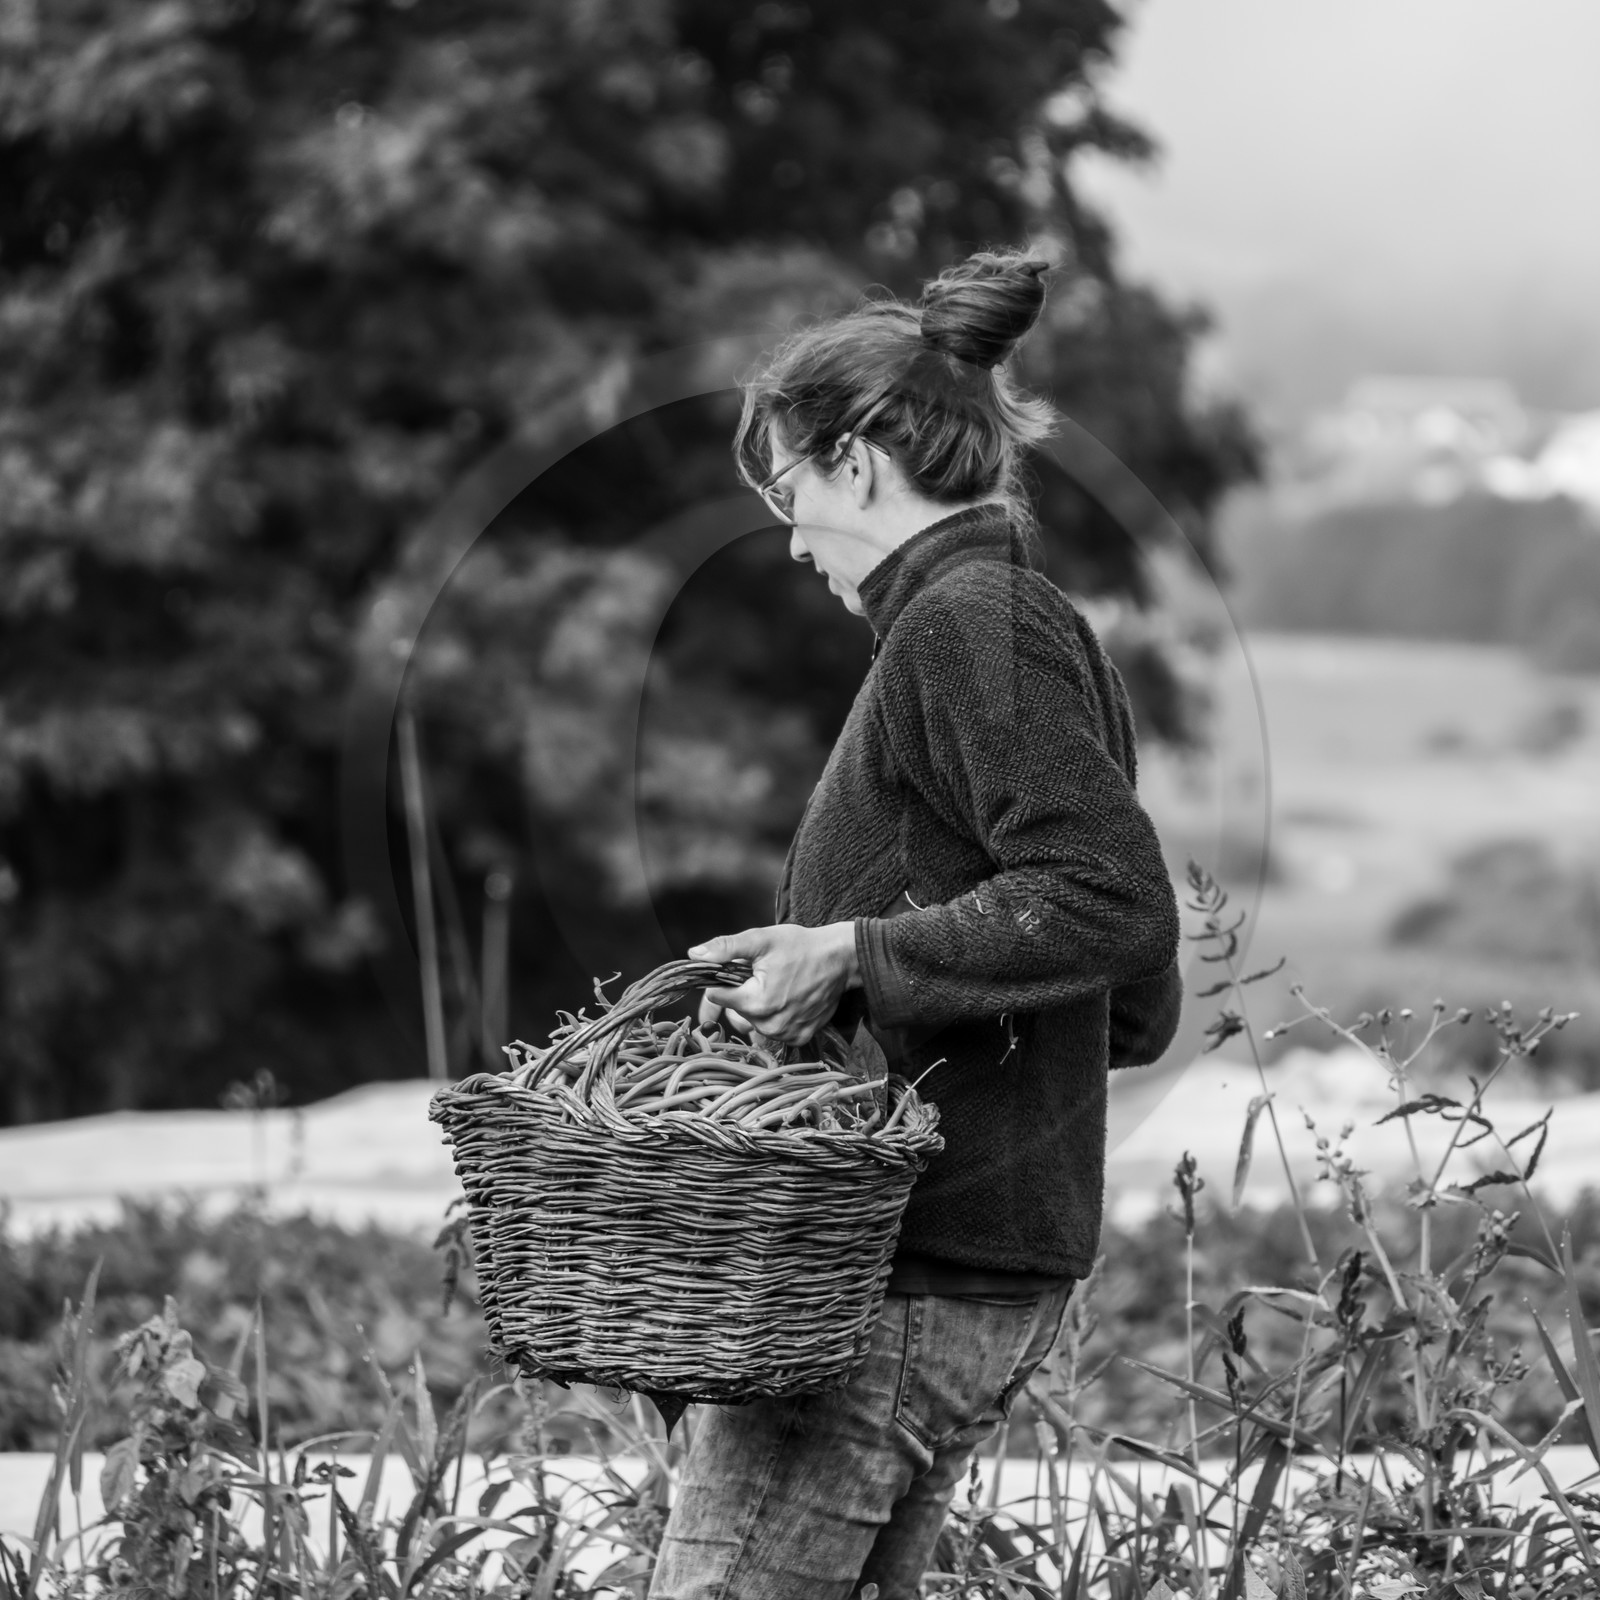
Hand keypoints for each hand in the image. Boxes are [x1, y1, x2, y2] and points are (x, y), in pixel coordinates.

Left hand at [687, 922, 859, 1046]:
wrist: (840, 959)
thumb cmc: (801, 946)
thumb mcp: (761, 939)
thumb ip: (726, 947)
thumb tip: (694, 954)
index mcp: (755, 1001)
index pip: (716, 997)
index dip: (721, 982)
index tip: (736, 972)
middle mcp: (769, 1024)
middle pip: (735, 1014)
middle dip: (740, 995)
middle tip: (761, 976)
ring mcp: (786, 1033)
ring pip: (753, 1025)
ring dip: (756, 1009)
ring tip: (775, 988)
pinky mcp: (800, 1037)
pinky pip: (774, 1032)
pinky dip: (775, 1019)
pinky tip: (787, 1001)